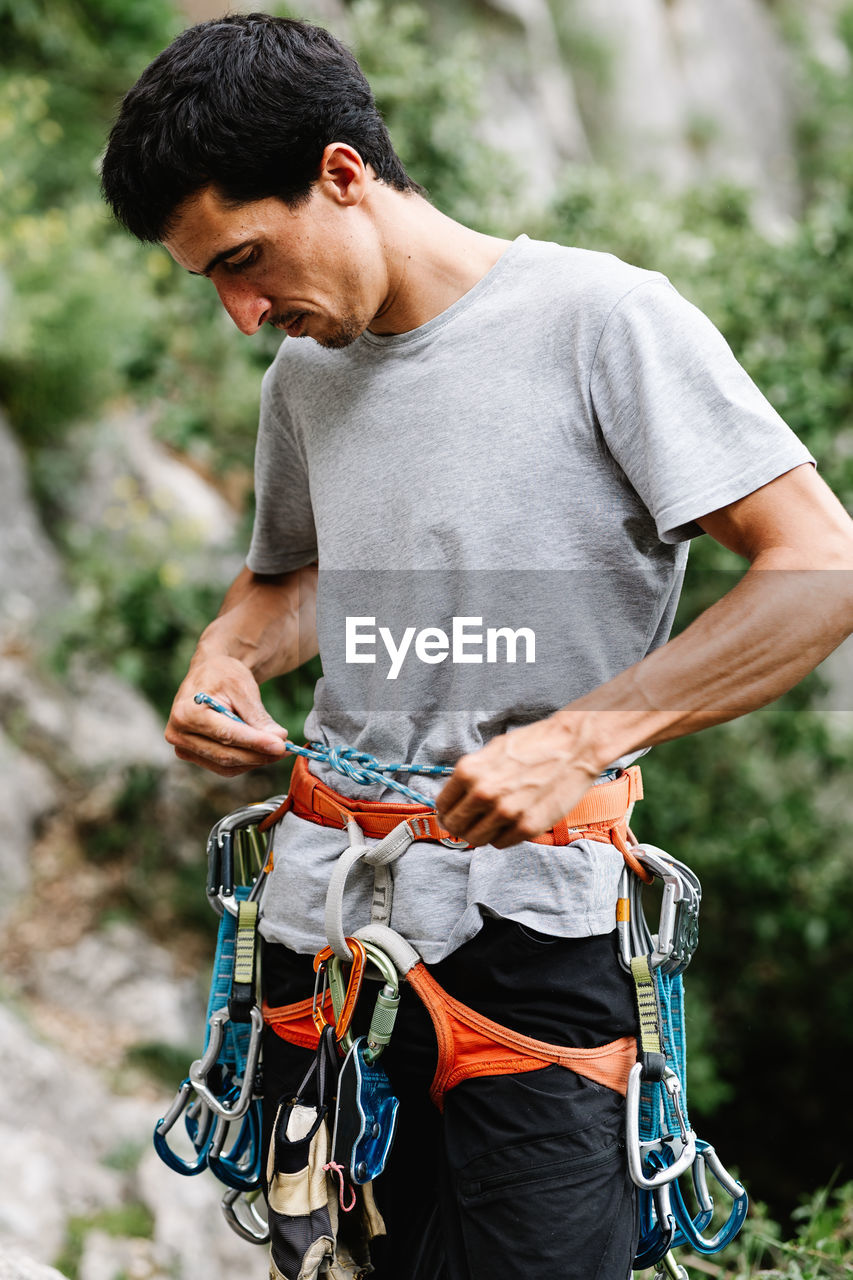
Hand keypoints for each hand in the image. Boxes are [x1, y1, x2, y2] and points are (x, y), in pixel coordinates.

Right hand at [165, 656, 288, 775]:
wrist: (207, 674)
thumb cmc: (222, 675)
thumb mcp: (242, 687)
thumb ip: (258, 716)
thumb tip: (279, 740)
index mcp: (186, 712)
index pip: (226, 734)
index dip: (256, 742)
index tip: (281, 745)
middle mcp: (178, 734)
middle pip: (226, 755)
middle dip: (259, 754)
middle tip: (286, 749)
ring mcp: (183, 748)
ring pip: (227, 765)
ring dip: (255, 760)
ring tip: (278, 749)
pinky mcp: (193, 756)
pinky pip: (224, 767)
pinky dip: (246, 761)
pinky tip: (262, 751)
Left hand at [435, 716, 600, 848]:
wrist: (573, 746)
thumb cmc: (534, 744)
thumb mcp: (491, 751)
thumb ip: (471, 776)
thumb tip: (455, 798)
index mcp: (469, 771)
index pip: (442, 806)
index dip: (447, 811)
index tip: (453, 814)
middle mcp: (483, 793)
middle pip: (456, 826)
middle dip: (461, 826)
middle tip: (471, 822)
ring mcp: (505, 812)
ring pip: (476, 839)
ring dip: (481, 833)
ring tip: (493, 822)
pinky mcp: (527, 826)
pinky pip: (500, 844)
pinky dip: (502, 836)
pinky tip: (511, 822)